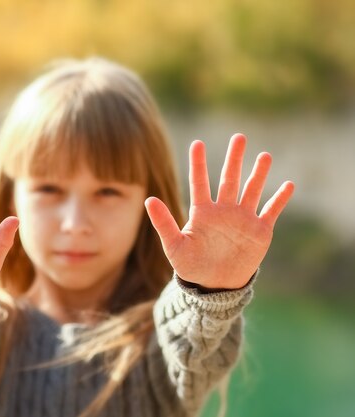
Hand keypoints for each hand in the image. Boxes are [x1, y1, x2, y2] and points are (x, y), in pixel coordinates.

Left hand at [145, 133, 294, 289]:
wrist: (214, 286)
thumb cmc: (191, 266)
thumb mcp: (174, 245)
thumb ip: (163, 222)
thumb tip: (148, 199)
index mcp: (203, 212)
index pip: (200, 182)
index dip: (198, 163)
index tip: (197, 143)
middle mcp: (224, 210)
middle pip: (230, 179)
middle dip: (235, 158)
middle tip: (239, 137)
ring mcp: (243, 219)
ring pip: (252, 190)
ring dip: (258, 173)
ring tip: (264, 155)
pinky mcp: (260, 231)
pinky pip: (271, 211)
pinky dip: (280, 199)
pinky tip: (289, 184)